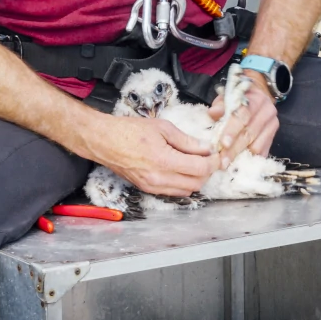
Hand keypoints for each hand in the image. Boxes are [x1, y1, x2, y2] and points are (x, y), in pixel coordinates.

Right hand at [94, 116, 224, 197]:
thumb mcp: (162, 128)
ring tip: (195, 163)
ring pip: (186, 191)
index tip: (216, 153)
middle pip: (196, 183)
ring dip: (195, 179)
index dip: (213, 162)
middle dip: (206, 171)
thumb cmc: (129, 130)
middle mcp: (159, 179)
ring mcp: (152, 187)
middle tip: (208, 157)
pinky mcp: (147, 189)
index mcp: (164, 161)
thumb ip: (186, 141)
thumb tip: (205, 148)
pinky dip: (182, 184)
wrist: (104, 141)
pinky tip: (181, 170)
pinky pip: (173, 192)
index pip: (200, 168)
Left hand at [208, 76, 278, 161]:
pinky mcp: (273, 138)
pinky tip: (238, 164)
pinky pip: (262, 152)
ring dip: (241, 156)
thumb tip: (213, 113)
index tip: (223, 143)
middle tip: (222, 160)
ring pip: (257, 145)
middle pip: (250, 133)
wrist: (258, 98)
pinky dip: (250, 158)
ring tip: (227, 163)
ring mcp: (272, 126)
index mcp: (257, 99)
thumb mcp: (228, 97)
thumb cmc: (238, 99)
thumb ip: (221, 105)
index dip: (233, 130)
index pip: (244, 115)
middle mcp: (268, 112)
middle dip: (234, 148)